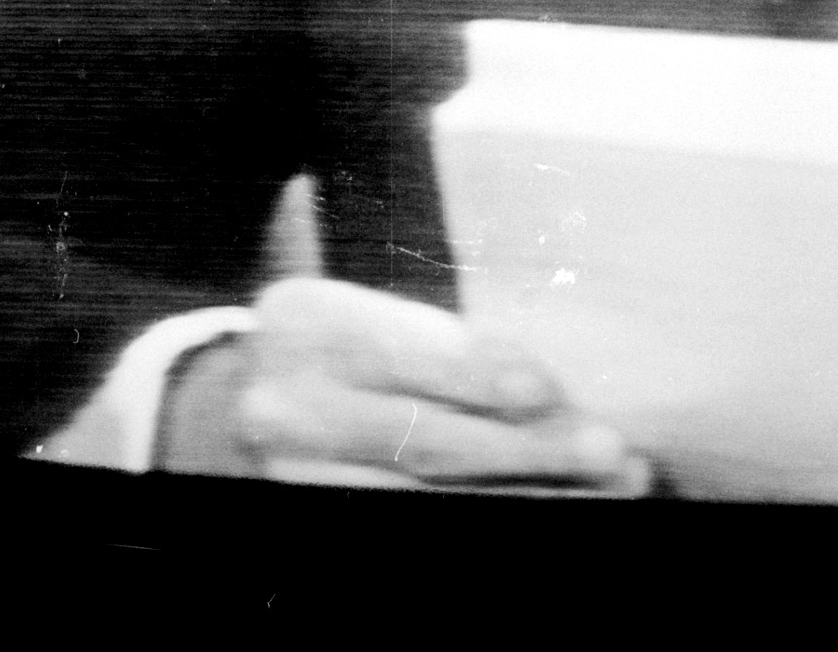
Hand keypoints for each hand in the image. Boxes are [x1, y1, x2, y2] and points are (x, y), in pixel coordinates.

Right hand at [157, 277, 646, 492]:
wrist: (230, 411)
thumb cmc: (335, 349)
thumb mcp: (364, 314)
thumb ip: (438, 340)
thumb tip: (550, 388)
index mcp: (307, 323)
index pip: (400, 353)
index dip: (476, 373)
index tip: (547, 389)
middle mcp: (288, 406)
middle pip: (420, 439)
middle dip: (524, 449)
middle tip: (607, 450)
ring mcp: (294, 478)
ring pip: (424, 498)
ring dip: (526, 495)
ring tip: (606, 487)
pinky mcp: (311, 517)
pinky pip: (409, 522)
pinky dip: (489, 515)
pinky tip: (549, 508)